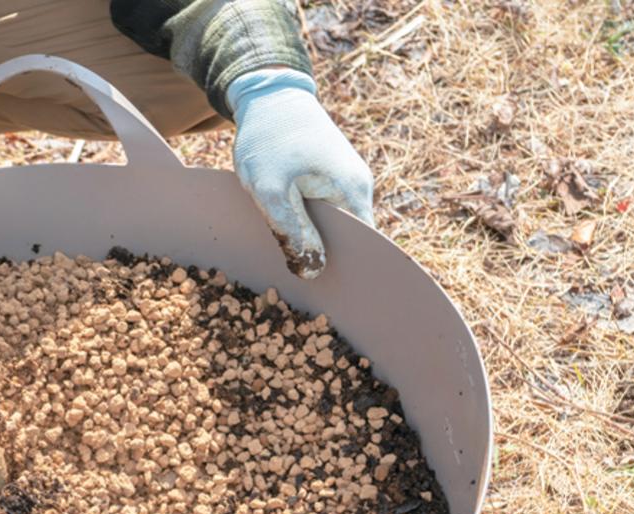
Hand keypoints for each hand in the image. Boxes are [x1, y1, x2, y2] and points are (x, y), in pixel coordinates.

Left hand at [229, 68, 373, 278]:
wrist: (269, 96)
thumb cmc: (268, 140)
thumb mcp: (270, 190)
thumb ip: (292, 232)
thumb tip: (313, 272)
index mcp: (351, 190)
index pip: (364, 245)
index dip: (349, 270)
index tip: (331, 297)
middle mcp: (357, 187)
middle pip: (349, 238)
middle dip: (329, 260)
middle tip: (304, 287)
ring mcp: (345, 180)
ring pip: (334, 226)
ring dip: (316, 242)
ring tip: (295, 265)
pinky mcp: (330, 177)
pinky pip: (325, 212)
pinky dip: (310, 226)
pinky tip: (291, 238)